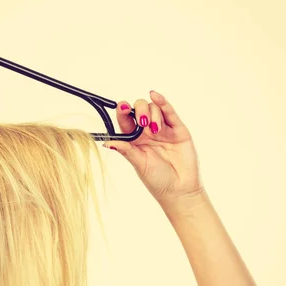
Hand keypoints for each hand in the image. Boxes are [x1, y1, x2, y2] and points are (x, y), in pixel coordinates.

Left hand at [103, 90, 204, 205]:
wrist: (179, 189)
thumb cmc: (157, 180)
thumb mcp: (139, 164)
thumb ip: (126, 150)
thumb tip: (106, 142)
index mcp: (135, 140)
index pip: (126, 121)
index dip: (122, 112)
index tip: (121, 107)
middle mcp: (148, 132)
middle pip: (140, 110)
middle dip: (139, 111)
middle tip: (142, 123)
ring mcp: (164, 129)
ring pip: (154, 109)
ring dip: (153, 115)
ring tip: (156, 130)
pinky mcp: (178, 129)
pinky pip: (169, 112)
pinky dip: (162, 102)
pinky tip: (155, 95)